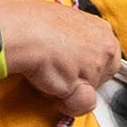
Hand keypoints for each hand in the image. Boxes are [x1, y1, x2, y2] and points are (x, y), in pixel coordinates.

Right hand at [0, 0, 123, 114]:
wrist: (21, 30)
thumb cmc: (31, 22)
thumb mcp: (63, 24)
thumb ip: (75, 41)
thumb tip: (69, 59)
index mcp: (101, 29)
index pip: (105, 60)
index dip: (85, 68)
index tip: (68, 64)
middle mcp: (105, 48)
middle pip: (100, 79)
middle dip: (78, 81)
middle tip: (56, 68)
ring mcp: (97, 67)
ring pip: (88, 93)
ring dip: (67, 90)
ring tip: (49, 72)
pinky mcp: (84, 86)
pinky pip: (80, 105)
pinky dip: (66, 102)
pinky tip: (52, 84)